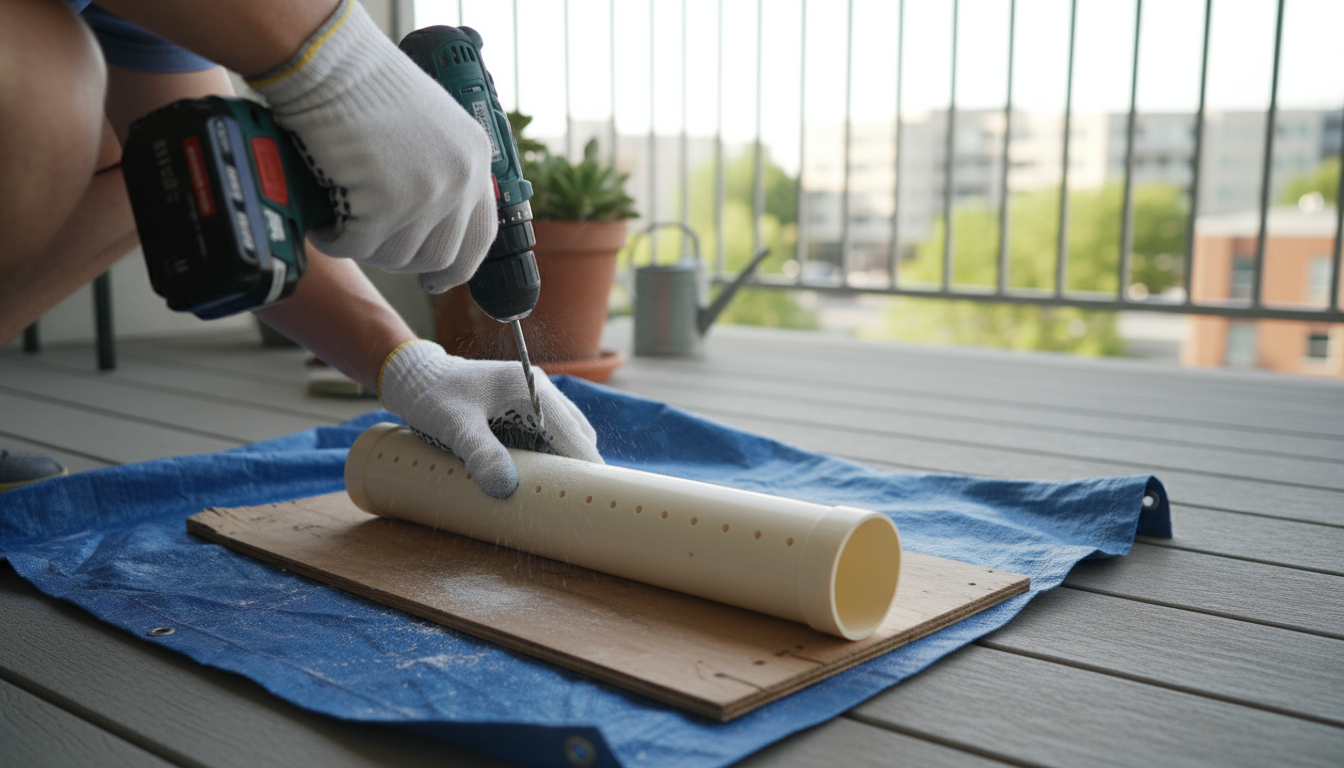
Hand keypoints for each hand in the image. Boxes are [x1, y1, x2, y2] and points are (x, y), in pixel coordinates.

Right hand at [249, 0, 495, 287]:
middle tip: (370, 241)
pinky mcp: (387, 203)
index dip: (458, 265)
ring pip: (396, 255)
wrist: (334, 65)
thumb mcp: (432, 127)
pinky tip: (324, 221)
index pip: (481, 236)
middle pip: (437, 255)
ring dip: (365, 245)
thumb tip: (434, 222)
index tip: (438, 278)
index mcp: (476, 161)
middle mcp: (460, 180)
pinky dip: (335, 238)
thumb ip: (443, 170)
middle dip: (400, 257)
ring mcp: (427, 194)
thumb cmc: (368, 87)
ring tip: (342, 217)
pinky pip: (357, 244)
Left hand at [377, 340, 603, 498]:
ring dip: (563, 461)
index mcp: (530, 386)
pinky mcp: (521, 409)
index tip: (601, 492)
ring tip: (560, 493)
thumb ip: (481, 454)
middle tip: (579, 500)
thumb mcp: (454, 426)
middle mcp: (538, 389)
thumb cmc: (432, 396)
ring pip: (564, 434)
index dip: (587, 463)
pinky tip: (538, 476)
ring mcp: (531, 398)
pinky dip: (548, 456)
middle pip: (576, 433)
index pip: (572, 431)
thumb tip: (506, 488)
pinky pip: (546, 435)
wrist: (414, 378)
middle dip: (578, 465)